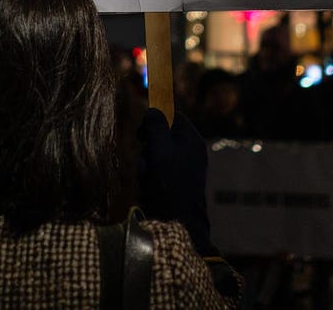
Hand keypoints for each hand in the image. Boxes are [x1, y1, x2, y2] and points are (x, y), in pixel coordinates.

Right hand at [137, 107, 216, 255]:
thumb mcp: (160, 147)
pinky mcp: (176, 185)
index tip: (140, 131)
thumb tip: (153, 110)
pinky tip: (150, 190)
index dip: (155, 119)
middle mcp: (190, 152)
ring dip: (146, 166)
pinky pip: (157, 174)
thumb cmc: (169, 182)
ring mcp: (184, 169)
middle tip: (147, 161)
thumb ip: (155, 125)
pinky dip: (149, 180)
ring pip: (156, 156)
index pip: (173, 116)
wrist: (178, 222)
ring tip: (148, 180)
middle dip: (148, 148)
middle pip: (161, 137)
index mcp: (192, 140)